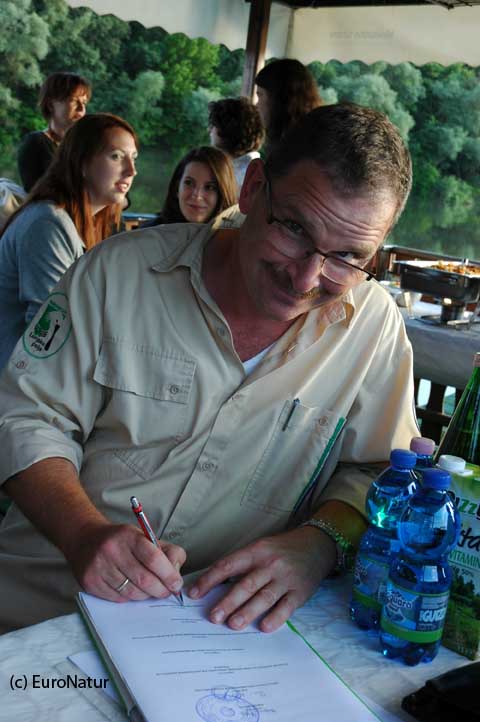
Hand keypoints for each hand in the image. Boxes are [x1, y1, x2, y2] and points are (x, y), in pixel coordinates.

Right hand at [64, 520, 185, 602]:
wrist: (85, 539)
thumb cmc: (122, 541)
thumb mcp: (145, 537)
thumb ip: (167, 552)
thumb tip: (176, 574)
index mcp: (129, 536)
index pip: (154, 558)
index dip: (169, 575)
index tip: (176, 584)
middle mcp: (112, 550)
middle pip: (144, 579)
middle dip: (160, 590)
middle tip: (167, 592)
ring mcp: (99, 567)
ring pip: (132, 592)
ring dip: (145, 595)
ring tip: (149, 590)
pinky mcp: (90, 582)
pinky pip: (118, 599)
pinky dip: (129, 598)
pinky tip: (131, 589)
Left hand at [188, 526, 335, 632]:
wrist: (317, 545)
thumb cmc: (281, 549)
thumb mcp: (260, 548)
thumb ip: (241, 565)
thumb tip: (213, 584)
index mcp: (256, 551)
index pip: (228, 565)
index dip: (210, 580)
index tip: (194, 593)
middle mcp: (270, 564)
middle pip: (246, 584)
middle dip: (228, 601)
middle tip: (213, 616)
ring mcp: (286, 579)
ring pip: (264, 597)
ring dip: (248, 611)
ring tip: (233, 624)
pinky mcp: (300, 592)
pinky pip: (286, 607)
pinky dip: (275, 618)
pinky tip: (264, 627)